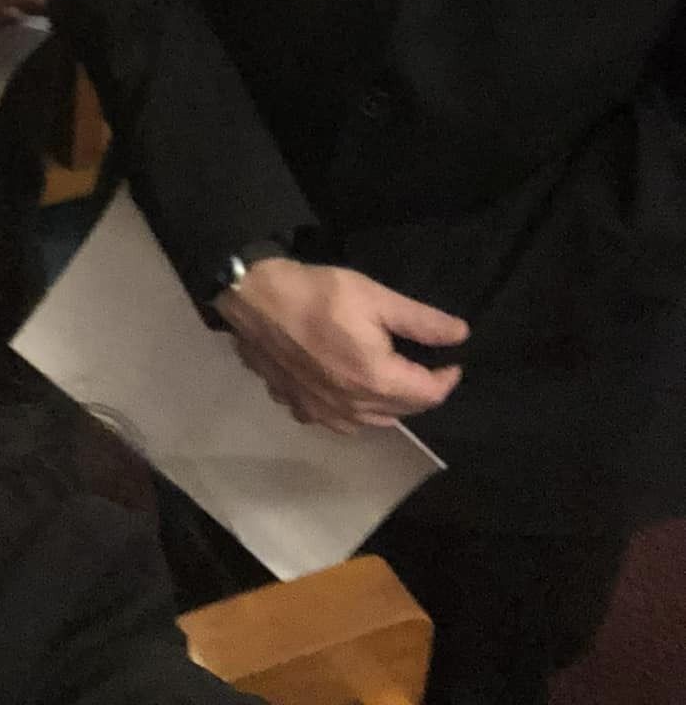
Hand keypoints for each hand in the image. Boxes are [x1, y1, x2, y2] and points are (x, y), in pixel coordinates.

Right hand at [216, 258, 466, 434]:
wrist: (253, 298)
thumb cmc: (317, 293)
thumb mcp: (374, 296)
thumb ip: (421, 321)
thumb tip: (460, 335)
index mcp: (378, 382)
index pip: (430, 394)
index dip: (447, 376)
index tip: (451, 357)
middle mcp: (354, 410)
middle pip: (403, 411)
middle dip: (419, 389)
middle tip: (419, 360)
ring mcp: (323, 414)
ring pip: (372, 420)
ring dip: (387, 403)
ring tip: (386, 373)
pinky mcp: (298, 409)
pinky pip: (338, 419)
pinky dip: (352, 408)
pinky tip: (344, 384)